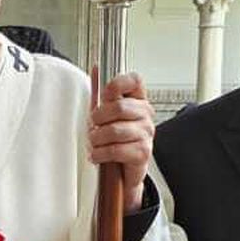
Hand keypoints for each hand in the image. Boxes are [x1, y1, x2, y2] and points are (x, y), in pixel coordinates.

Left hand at [89, 71, 154, 211]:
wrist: (122, 172)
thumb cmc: (113, 141)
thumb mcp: (105, 115)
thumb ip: (101, 93)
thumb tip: (96, 68)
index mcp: (138, 100)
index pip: (135, 80)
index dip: (118, 84)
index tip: (104, 96)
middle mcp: (145, 115)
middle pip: (120, 107)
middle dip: (99, 118)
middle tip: (93, 127)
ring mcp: (147, 134)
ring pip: (115, 130)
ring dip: (97, 139)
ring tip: (94, 143)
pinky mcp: (143, 153)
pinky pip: (117, 149)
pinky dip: (101, 153)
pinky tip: (97, 155)